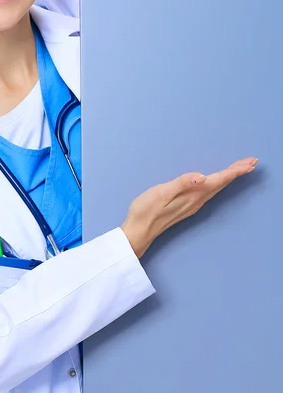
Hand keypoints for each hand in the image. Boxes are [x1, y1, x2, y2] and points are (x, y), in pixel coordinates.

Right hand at [121, 157, 259, 257]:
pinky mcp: (186, 206)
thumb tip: (202, 176)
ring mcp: (192, 205)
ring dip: (229, 177)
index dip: (235, 170)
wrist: (138, 231)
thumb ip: (181, 183)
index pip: (218, 180)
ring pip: (216, 188)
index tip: (250, 162)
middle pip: (221, 184)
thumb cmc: (146, 210)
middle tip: (252, 161)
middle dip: (237, 172)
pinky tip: (217, 181)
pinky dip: (218, 183)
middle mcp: (196, 201)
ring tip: (240, 168)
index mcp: (192, 195)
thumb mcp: (161, 193)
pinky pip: (209, 192)